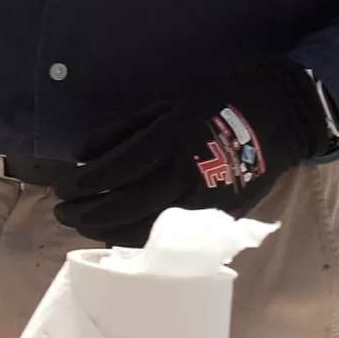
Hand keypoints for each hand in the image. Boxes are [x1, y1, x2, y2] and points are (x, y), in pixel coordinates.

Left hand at [54, 60, 331, 243]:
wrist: (278, 117)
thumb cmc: (212, 101)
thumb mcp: (163, 100)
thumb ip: (119, 127)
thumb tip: (81, 154)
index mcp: (173, 140)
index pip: (117, 171)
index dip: (84, 183)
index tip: (62, 186)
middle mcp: (188, 175)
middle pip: (125, 205)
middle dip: (86, 212)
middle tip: (61, 211)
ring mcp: (205, 201)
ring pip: (145, 228)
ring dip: (105, 230)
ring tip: (80, 224)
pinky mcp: (218, 217)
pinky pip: (169, 236)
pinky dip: (135, 238)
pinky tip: (113, 233)